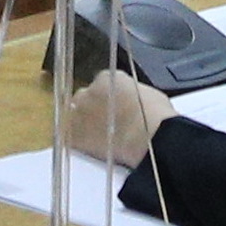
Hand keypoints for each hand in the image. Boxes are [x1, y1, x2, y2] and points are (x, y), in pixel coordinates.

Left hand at [57, 72, 171, 169]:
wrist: (150, 138)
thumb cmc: (155, 117)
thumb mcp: (147, 93)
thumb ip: (131, 92)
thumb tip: (130, 99)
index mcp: (106, 77)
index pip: (100, 84)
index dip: (107, 98)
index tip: (113, 108)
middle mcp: (89, 91)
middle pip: (84, 98)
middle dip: (92, 109)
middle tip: (106, 124)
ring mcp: (79, 113)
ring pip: (74, 116)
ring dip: (83, 125)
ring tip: (99, 138)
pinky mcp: (74, 134)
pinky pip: (69, 137)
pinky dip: (77, 142)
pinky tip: (91, 148)